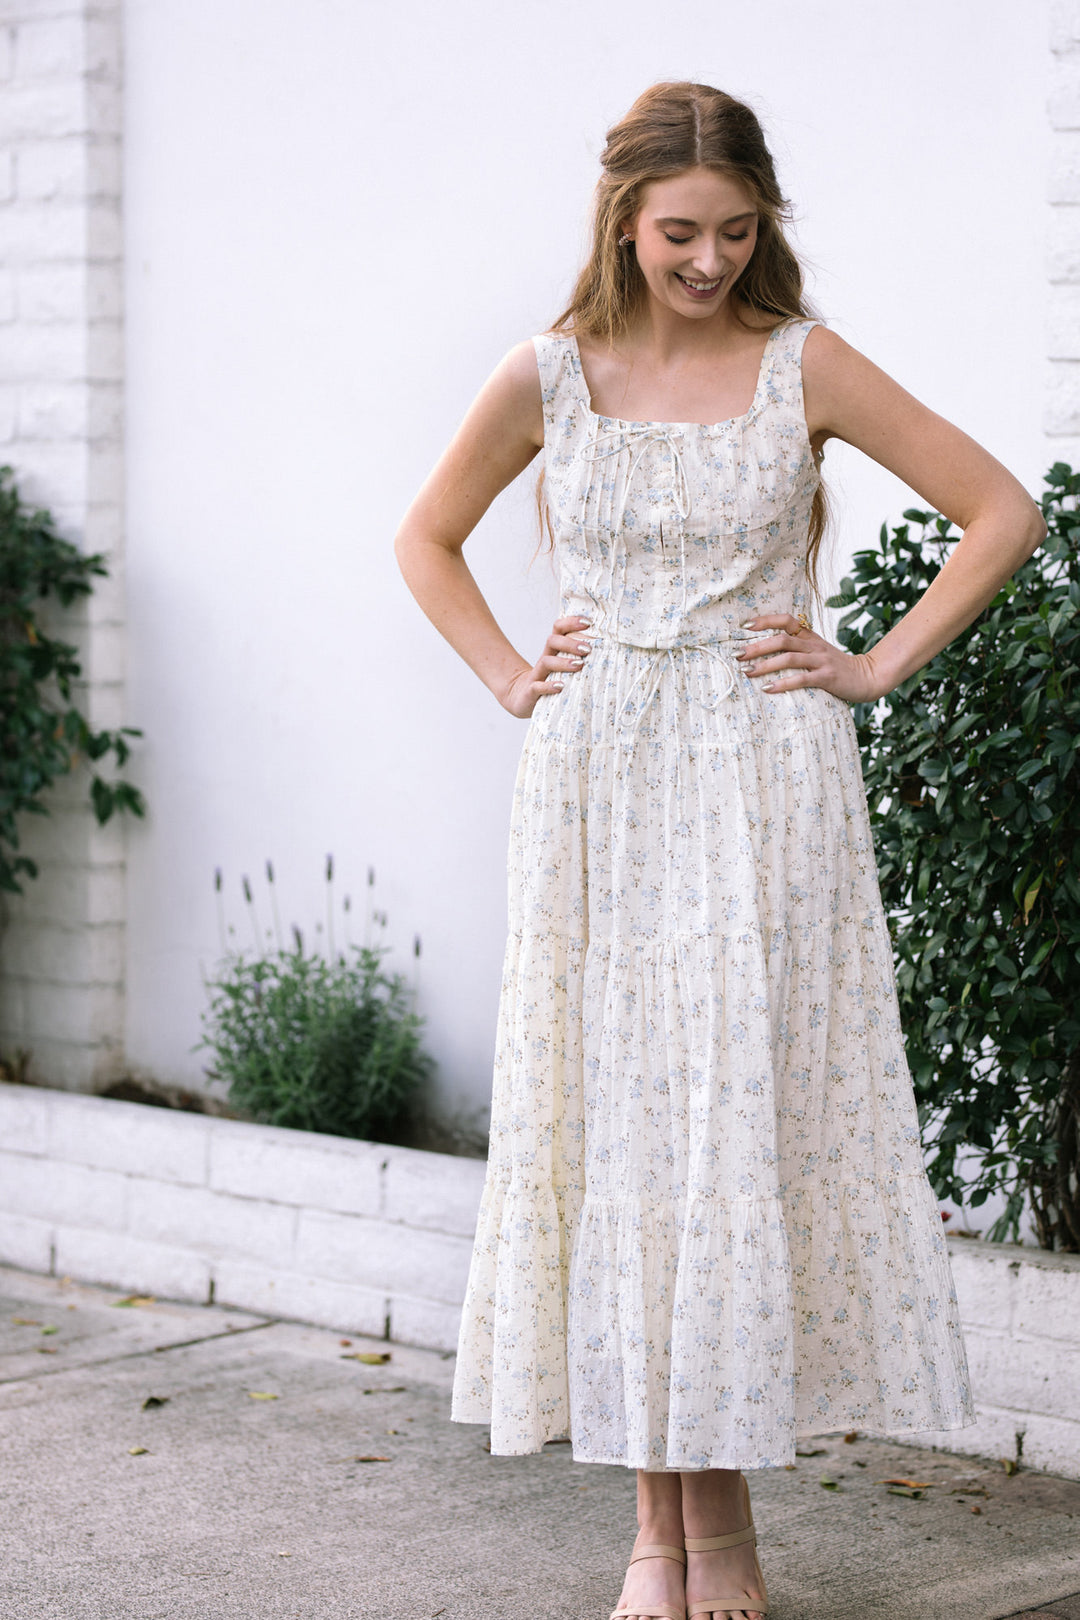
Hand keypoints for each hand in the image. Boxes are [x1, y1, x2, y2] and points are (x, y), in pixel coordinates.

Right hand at [500, 615, 592, 718]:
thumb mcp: (563, 667)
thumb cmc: (549, 680)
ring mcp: (537, 674)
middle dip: (571, 643)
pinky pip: (538, 686)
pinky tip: (561, 686)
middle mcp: (545, 659)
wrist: (522, 697)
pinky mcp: (531, 691)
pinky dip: (549, 686)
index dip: (571, 622)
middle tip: (588, 649)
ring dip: (563, 662)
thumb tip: (611, 651)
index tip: (588, 623)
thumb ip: (579, 658)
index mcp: (553, 650)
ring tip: (579, 665)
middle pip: (552, 641)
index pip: (558, 628)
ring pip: (546, 661)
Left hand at [735, 613, 880, 702]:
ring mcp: (821, 660)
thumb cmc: (837, 667)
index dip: (765, 620)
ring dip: (765, 665)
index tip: (745, 626)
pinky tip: (767, 689)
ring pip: (789, 658)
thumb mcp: (819, 651)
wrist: (869, 676)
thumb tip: (767, 650)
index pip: (786, 620)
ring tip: (748, 672)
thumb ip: (799, 648)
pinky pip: (801, 679)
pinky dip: (783, 683)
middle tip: (737, 655)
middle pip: (782, 639)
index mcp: (811, 637)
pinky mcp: (827, 677)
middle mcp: (814, 645)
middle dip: (757, 647)